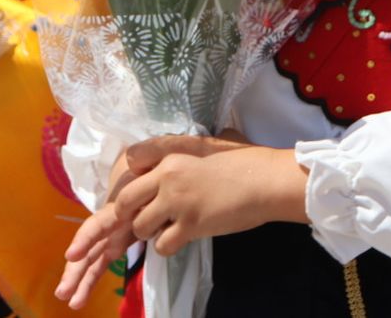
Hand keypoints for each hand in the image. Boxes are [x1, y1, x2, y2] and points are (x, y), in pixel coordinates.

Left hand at [114, 143, 306, 257]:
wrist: (266, 180)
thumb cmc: (244, 159)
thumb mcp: (207, 144)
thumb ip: (184, 148)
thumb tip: (176, 151)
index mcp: (171, 153)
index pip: (131, 162)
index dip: (133, 179)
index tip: (141, 189)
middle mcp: (167, 176)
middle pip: (125, 200)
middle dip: (129, 213)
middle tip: (144, 218)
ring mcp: (177, 202)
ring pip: (140, 226)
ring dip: (149, 232)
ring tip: (166, 229)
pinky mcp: (190, 225)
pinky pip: (162, 245)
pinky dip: (168, 246)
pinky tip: (181, 239)